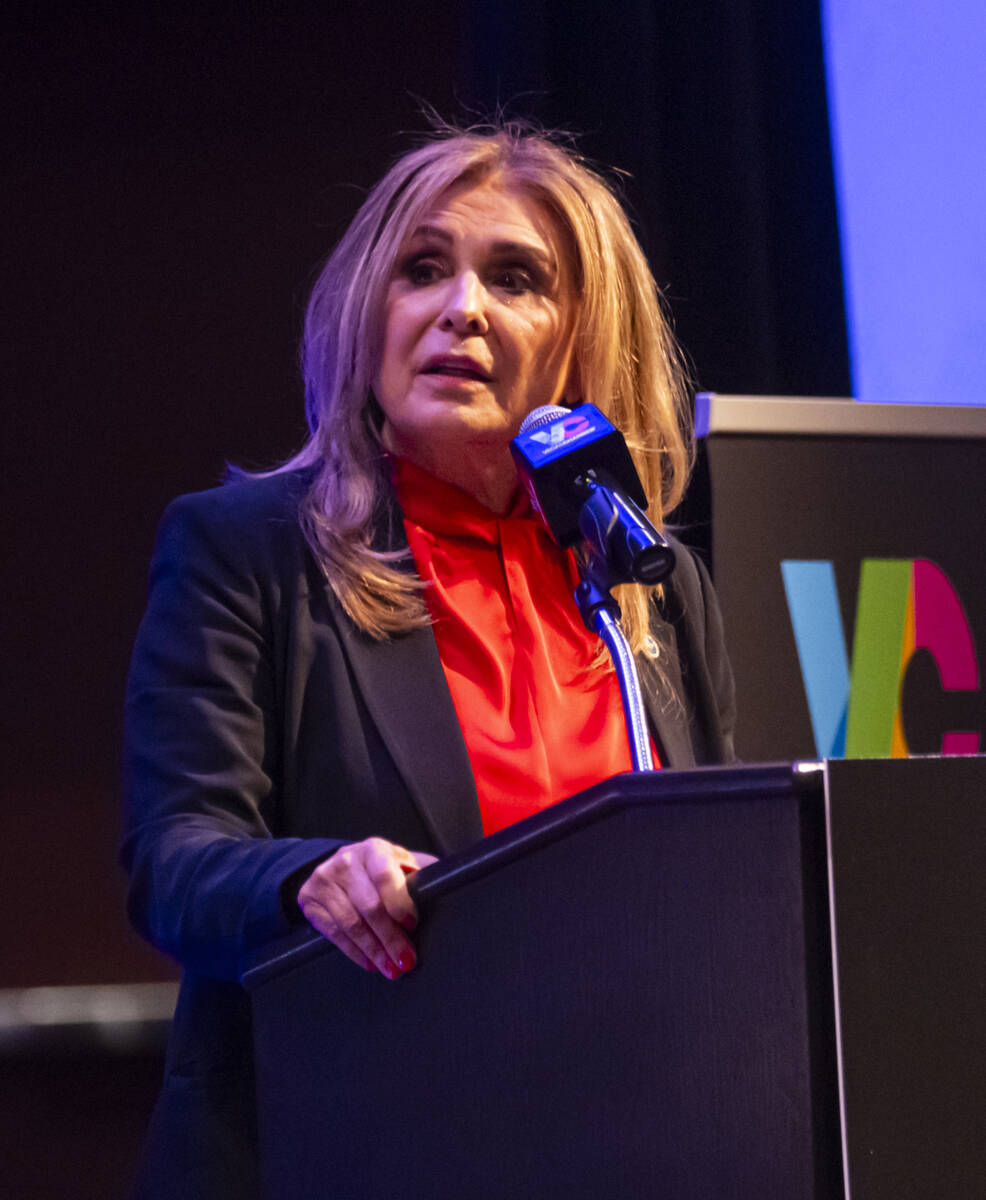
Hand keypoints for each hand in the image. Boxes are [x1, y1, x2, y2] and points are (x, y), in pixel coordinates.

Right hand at [297, 838, 436, 978]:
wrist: (342, 866)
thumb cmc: (383, 870)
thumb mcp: (403, 864)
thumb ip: (422, 876)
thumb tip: (445, 890)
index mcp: (374, 849)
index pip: (385, 876)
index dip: (400, 903)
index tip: (412, 925)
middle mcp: (346, 860)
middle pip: (369, 906)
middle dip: (390, 938)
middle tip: (406, 960)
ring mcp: (324, 879)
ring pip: (350, 923)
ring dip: (374, 951)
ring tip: (391, 968)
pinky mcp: (309, 898)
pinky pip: (333, 932)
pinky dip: (354, 951)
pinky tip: (370, 962)